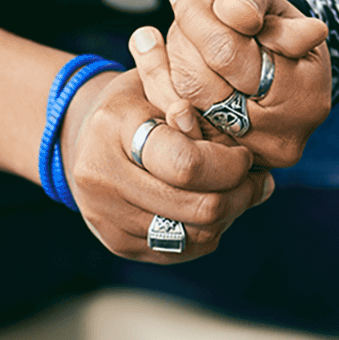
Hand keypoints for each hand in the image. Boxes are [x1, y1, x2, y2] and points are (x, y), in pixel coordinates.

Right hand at [58, 60, 270, 263]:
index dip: (229, 166)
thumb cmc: (136, 106)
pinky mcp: (116, 243)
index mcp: (114, 128)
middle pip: (196, 208)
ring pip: (194, 235)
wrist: (83, 138)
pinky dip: (206, 233)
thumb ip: (198, 112)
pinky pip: (180, 251)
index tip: (245, 156)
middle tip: (255, 180)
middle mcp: (102, 178)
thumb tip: (240, 153)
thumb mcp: (162, 88)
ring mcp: (105, 216)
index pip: (186, 164)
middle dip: (239, 195)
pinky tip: (208, 209)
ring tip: (236, 193)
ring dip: (228, 216)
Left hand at [158, 0, 331, 166]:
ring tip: (170, 32)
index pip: (229, 55)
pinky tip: (149, 54)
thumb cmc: (270, 26)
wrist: (274, 69)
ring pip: (181, 108)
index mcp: (305, 94)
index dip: (199, 19)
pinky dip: (157, 87)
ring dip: (167, 65)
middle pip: (201, 86)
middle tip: (182, 10)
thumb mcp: (267, 0)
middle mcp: (282, 136)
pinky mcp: (218, 164)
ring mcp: (249, 157)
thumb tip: (231, 11)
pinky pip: (174, 126)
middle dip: (184, 42)